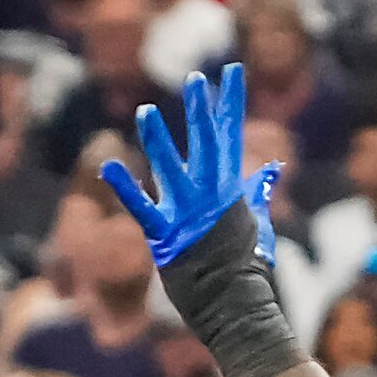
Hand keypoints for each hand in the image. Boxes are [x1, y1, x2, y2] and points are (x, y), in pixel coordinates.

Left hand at [101, 65, 279, 267]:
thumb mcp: (257, 226)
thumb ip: (257, 194)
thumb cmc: (245, 269)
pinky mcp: (165, 235)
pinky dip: (123, 186)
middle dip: (201, 109)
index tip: (231, 71)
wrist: (236, 305)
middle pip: (205, 143)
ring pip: (170, 168)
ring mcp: (187, 213)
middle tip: (195, 78)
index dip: (229, 103)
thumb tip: (269, 170)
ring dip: (158, 140)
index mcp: (230, 189)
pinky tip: (108, 165)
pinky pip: (140, 207)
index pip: (229, 136)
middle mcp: (210, 194)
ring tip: (144, 112)